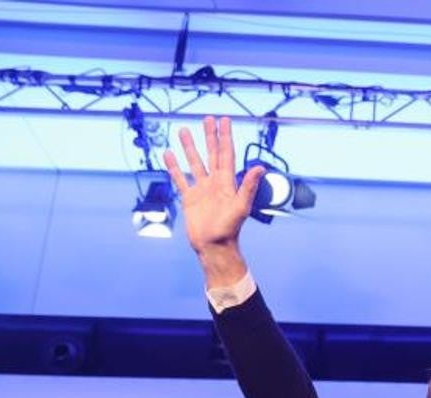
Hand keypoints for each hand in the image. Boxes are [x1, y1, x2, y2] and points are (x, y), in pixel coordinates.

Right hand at [162, 116, 263, 279]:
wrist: (213, 246)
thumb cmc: (229, 230)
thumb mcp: (241, 206)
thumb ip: (248, 186)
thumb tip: (261, 167)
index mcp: (227, 182)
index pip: (226, 154)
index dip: (225, 137)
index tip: (224, 121)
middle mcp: (214, 182)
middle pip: (211, 154)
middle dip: (210, 136)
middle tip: (208, 119)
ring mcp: (201, 189)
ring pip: (195, 163)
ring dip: (190, 147)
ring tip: (183, 130)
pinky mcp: (189, 198)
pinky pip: (180, 179)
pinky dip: (174, 167)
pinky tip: (169, 154)